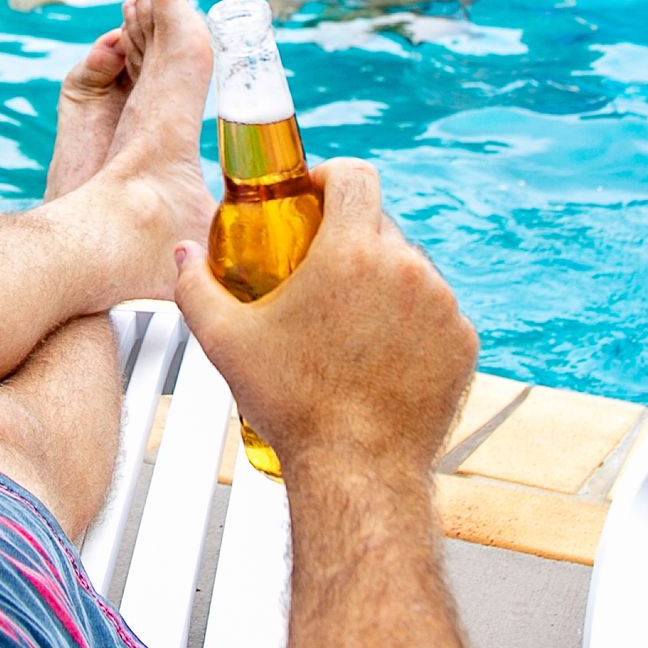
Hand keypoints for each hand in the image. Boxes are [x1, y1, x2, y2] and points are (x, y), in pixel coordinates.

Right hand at [176, 160, 475, 482]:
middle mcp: (407, 268)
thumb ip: (195, 286)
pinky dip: (413, 323)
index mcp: (352, 253)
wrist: (357, 471)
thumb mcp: (226, 341)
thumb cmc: (295, 406)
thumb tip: (184, 256)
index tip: (313, 197)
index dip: (330, 177)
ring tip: (350, 326)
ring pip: (410, 270)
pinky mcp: (464, 341)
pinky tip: (381, 354)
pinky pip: (437, 313)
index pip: (355, 176)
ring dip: (383, 284)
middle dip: (350, 242)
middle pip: (379, 226)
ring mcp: (443, 305)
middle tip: (320, 278)